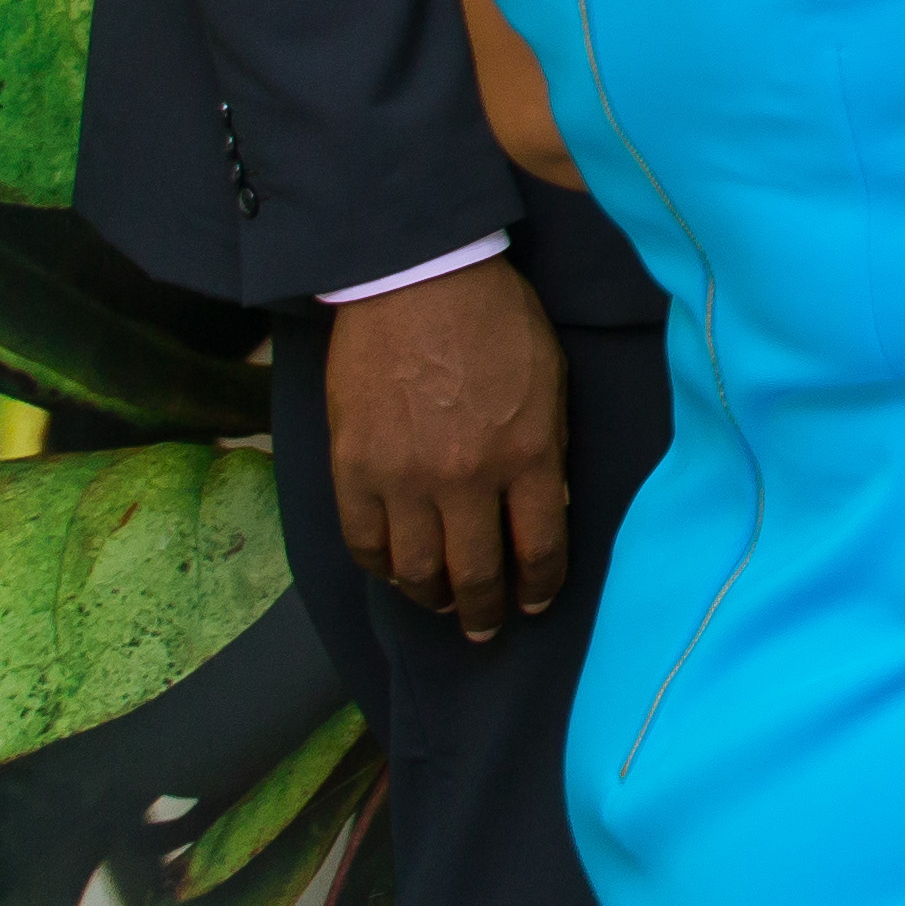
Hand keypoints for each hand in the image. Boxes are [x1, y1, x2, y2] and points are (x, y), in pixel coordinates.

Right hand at [322, 262, 571, 643]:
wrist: (418, 278)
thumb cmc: (497, 321)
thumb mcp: (551, 382)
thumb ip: (548, 452)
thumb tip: (546, 511)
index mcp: (528, 455)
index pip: (540, 550)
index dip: (540, 587)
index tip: (535, 603)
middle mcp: (467, 479)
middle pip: (476, 575)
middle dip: (484, 612)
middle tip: (484, 627)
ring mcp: (404, 478)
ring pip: (416, 571)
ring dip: (431, 599)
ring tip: (440, 605)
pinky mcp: (353, 468)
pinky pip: (364, 543)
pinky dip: (381, 568)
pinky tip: (395, 571)